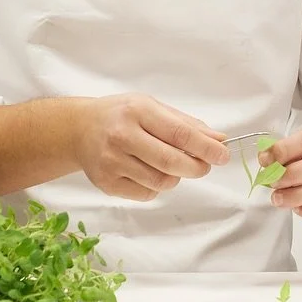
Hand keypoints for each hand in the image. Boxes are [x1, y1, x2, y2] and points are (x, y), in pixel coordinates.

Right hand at [74, 95, 228, 200]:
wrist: (78, 129)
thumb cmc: (121, 115)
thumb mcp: (152, 107)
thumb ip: (186, 124)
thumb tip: (218, 140)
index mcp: (137, 111)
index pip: (179, 133)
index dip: (205, 147)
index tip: (223, 155)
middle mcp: (122, 136)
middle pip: (171, 162)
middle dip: (196, 167)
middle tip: (204, 166)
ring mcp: (111, 161)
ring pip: (161, 181)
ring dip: (176, 177)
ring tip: (169, 165)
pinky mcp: (106, 183)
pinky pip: (146, 194)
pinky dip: (156, 187)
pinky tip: (147, 172)